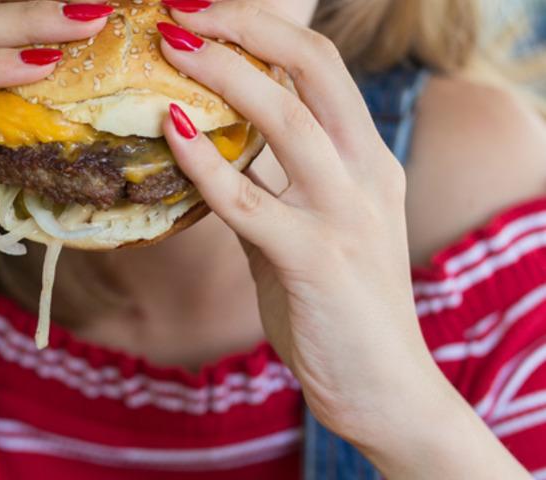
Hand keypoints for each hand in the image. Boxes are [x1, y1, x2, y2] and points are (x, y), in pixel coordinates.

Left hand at [158, 2, 528, 477]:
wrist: (382, 387)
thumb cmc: (334, 306)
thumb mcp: (305, 230)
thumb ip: (267, 186)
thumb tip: (205, 152)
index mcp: (366, 158)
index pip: (320, 65)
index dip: (262, 28)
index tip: (205, 13)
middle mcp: (366, 173)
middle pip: (315, 68)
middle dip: (247, 27)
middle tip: (180, 11)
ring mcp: (346, 215)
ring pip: (289, 121)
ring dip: (225, 76)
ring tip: (171, 47)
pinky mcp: (317, 261)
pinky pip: (251, 202)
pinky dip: (207, 165)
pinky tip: (169, 135)